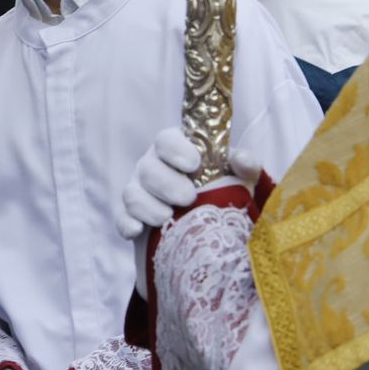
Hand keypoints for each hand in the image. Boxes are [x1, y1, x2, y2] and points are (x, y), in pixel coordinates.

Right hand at [119, 127, 261, 238]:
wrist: (213, 227)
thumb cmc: (225, 193)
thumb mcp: (241, 178)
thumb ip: (247, 165)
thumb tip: (241, 161)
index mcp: (176, 151)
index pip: (165, 139)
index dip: (175, 149)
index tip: (193, 164)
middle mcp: (153, 167)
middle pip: (147, 168)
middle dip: (166, 183)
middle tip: (188, 198)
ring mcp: (139, 192)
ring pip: (132, 193)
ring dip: (149, 206)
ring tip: (168, 217)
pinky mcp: (132, 217)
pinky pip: (121, 217)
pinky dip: (127, 223)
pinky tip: (139, 230)